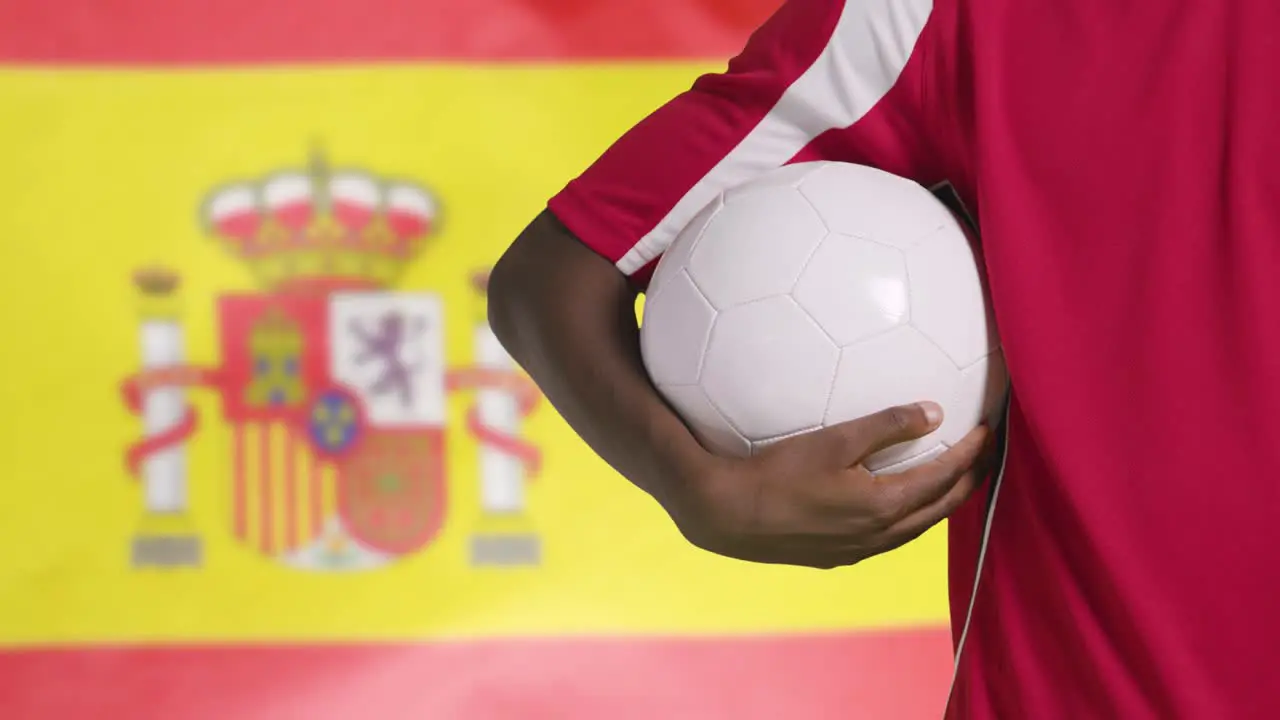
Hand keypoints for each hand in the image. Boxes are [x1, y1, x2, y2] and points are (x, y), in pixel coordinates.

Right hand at [666, 403, 994, 568]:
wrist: (727, 516)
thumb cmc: (778, 472)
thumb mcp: (834, 440)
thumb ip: (886, 425)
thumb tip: (933, 412)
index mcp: (885, 506)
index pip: (944, 477)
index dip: (971, 453)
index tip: (988, 431)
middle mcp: (880, 535)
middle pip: (941, 509)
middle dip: (969, 481)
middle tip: (986, 456)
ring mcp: (858, 551)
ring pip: (916, 527)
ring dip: (940, 502)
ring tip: (953, 480)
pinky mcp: (837, 556)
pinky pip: (889, 536)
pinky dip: (909, 516)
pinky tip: (899, 504)